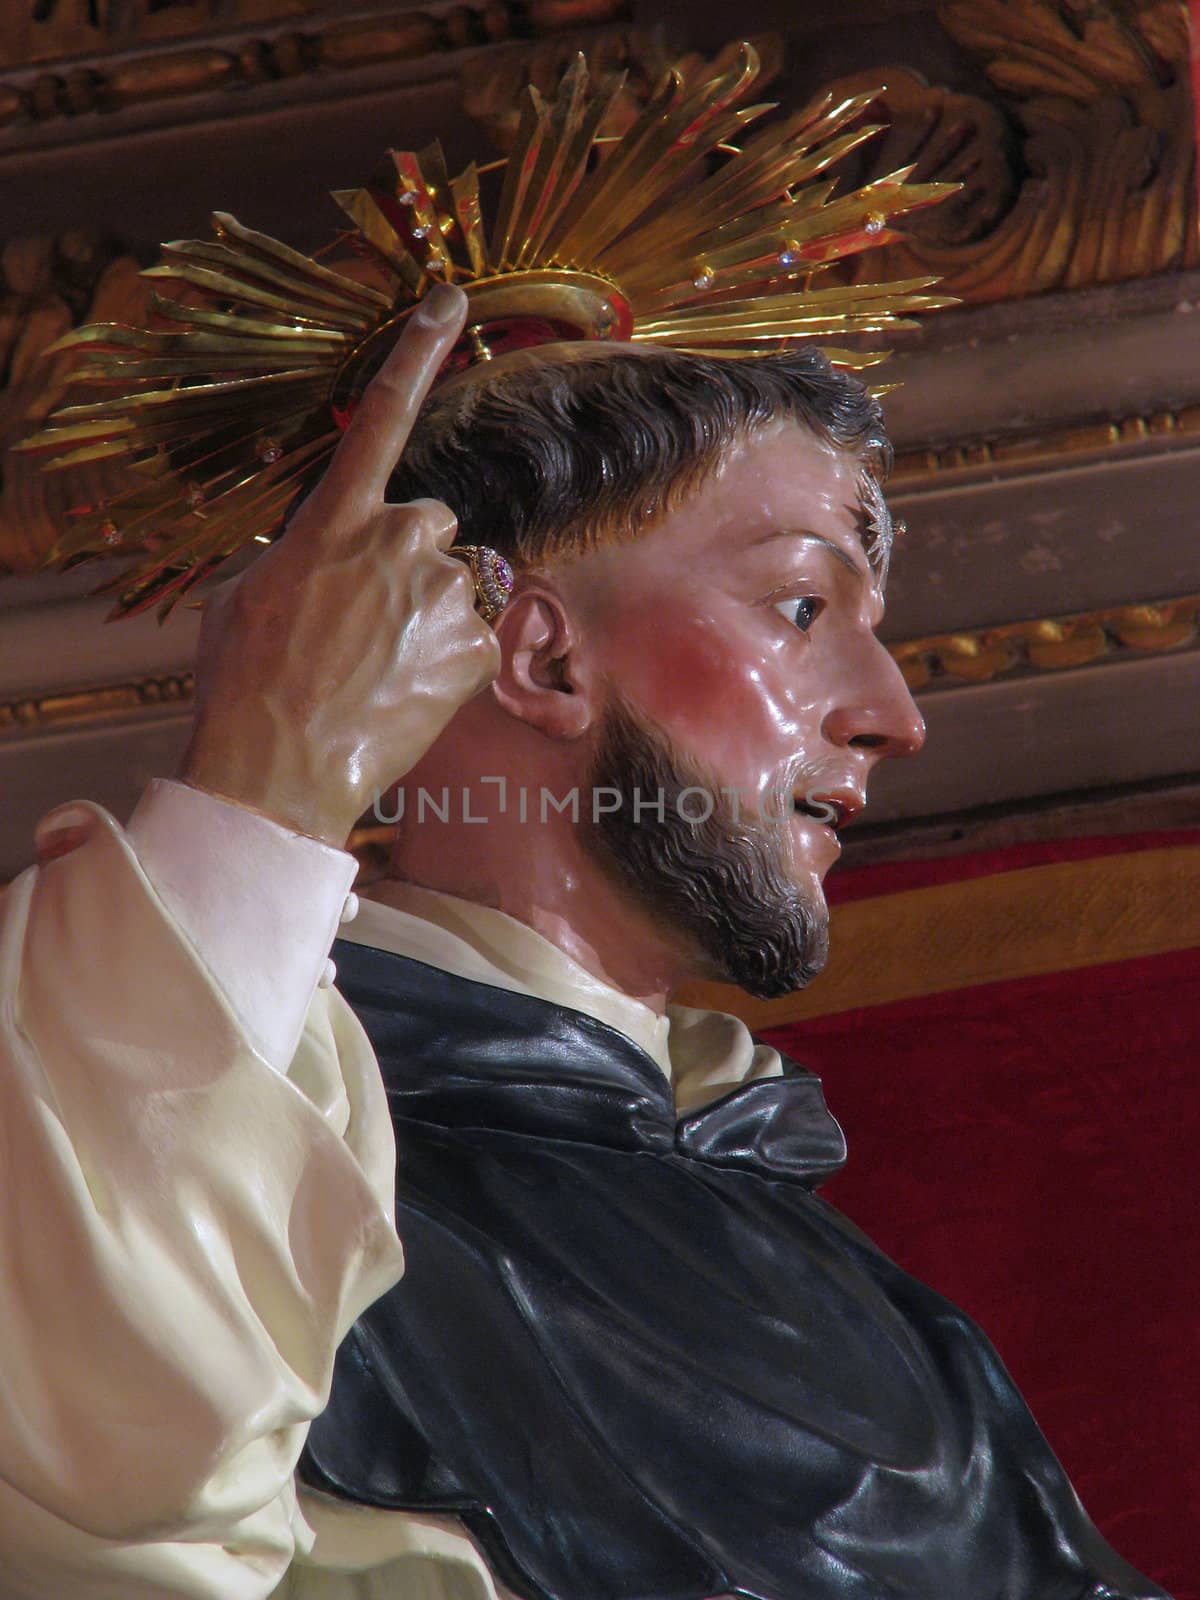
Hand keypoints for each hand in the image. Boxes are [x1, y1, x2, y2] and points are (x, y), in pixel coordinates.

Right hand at [178, 283, 499, 847]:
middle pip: (430, 525)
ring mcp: (441, 593)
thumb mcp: (244, 597)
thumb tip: (321, 563)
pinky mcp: (473, 647)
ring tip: (378, 670)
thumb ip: (296, 556)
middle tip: (367, 623)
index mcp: (333, 520)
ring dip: (426, 618)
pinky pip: (472, 641)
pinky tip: (407, 693)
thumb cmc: (245, 681)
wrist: (278, 766)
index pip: (380, 418)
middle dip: (409, 561)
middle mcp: (397, 540)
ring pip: (452, 587)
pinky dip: (449, 666)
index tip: (451, 300)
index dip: (416, 353)